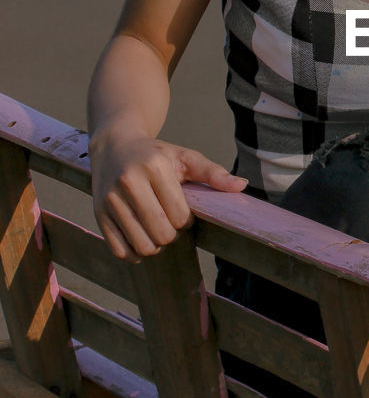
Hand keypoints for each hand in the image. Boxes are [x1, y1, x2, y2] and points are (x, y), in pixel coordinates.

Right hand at [91, 131, 246, 261]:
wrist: (114, 145)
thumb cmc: (155, 154)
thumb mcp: (185, 157)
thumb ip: (213, 172)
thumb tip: (241, 186)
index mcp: (154, 167)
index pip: (179, 215)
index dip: (186, 219)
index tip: (182, 209)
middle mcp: (128, 182)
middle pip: (161, 234)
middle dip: (172, 234)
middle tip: (169, 221)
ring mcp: (110, 200)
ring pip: (142, 245)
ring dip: (155, 245)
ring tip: (156, 228)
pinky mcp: (98, 214)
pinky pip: (120, 250)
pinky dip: (134, 252)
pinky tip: (141, 236)